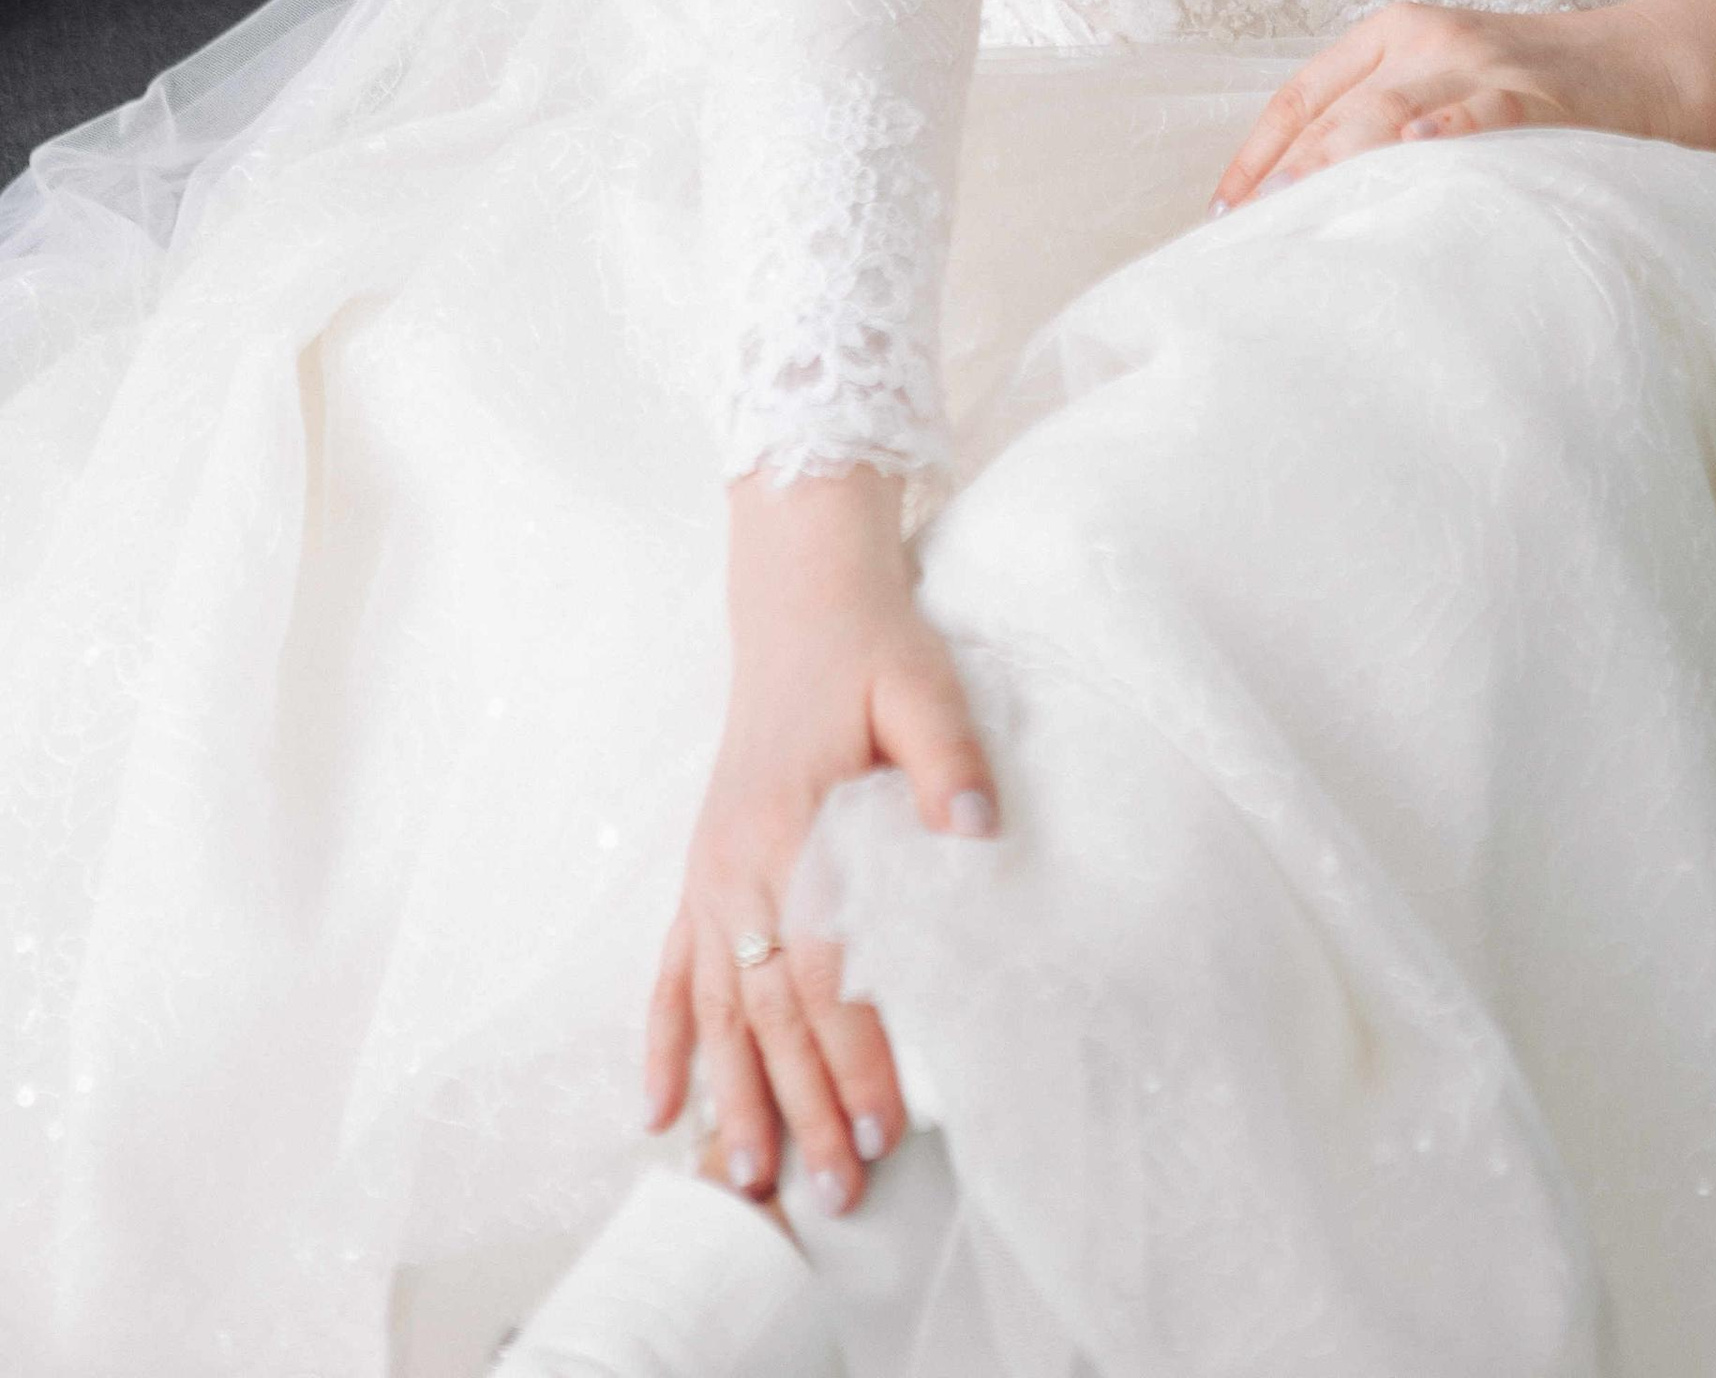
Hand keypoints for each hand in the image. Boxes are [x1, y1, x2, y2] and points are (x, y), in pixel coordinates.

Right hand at [644, 466, 996, 1213]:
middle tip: (836, 1192)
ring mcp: (711, 872)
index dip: (853, 1054)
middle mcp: (736, 864)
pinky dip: (664, 1039)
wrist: (800, 601)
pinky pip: (670, 970)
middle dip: (801, 1106)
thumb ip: (947, 759)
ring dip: (733, 1096)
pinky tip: (660, 1106)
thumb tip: (975, 828)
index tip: (885, 1126)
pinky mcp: (704, 869)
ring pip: (715, 1009)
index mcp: (790, 827)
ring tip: (750, 1180)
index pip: (825, 970)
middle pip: (768, 1010)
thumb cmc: (870, 647)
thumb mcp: (923, 687)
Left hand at [1214, 0, 1715, 209]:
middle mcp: (1425, 42)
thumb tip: (1297, 210)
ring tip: (1296, 215)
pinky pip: (1485, 111)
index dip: (1255, 157)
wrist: (1643, 65)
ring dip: (1341, 164)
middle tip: (1248, 241)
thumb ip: (1376, 129)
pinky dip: (1449, 132)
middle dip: (1287, 176)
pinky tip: (1415, 156)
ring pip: (1390, 109)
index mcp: (1390, 35)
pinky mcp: (1537, 89)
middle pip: (1334, 110)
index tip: (1221, 218)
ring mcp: (1481, 62)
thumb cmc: (1528, 98)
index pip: (1299, 96)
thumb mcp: (1441, 90)